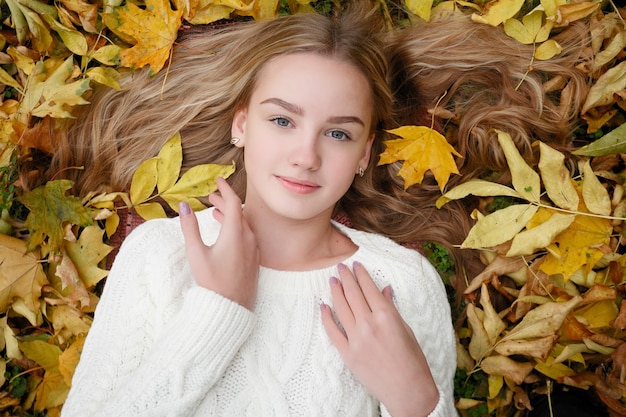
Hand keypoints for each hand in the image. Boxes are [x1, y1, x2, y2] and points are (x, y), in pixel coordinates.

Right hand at [179, 177, 259, 309]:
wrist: (231, 308)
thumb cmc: (212, 282)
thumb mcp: (196, 253)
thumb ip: (189, 227)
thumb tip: (183, 205)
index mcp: (236, 233)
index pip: (233, 202)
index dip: (225, 189)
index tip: (217, 180)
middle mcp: (248, 238)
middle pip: (239, 212)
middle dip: (225, 201)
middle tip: (211, 196)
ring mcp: (253, 249)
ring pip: (243, 224)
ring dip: (230, 215)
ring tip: (215, 211)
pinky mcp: (254, 259)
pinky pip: (247, 235)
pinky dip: (236, 227)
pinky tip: (226, 231)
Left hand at [320, 262, 438, 416]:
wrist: (408, 391)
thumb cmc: (412, 361)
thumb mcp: (406, 329)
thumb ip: (391, 308)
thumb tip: (384, 289)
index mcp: (387, 316)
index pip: (369, 289)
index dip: (361, 275)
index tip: (356, 265)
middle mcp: (369, 324)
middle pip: (353, 294)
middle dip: (346, 278)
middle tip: (340, 266)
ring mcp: (356, 339)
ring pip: (341, 308)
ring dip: (335, 292)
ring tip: (332, 280)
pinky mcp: (347, 354)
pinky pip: (332, 331)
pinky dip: (326, 317)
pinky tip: (323, 306)